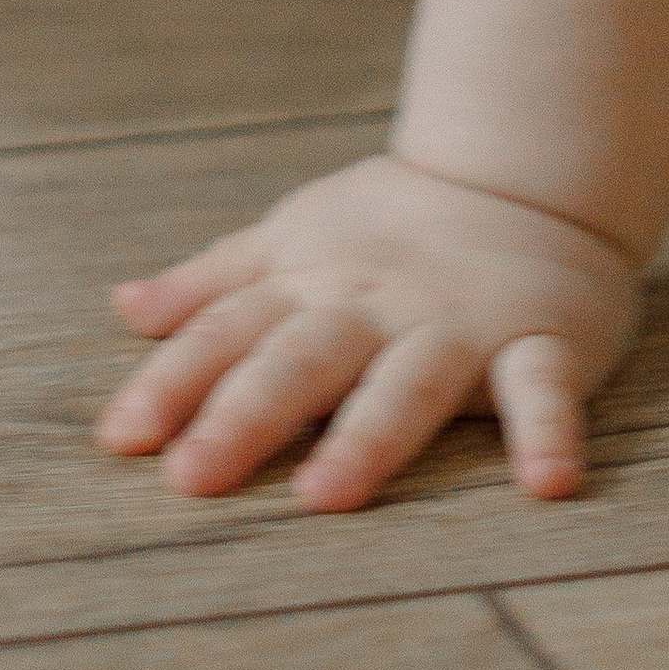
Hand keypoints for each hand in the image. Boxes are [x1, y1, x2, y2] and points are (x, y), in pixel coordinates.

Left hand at [98, 152, 640, 511]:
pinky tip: (547, 485)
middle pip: (302, 358)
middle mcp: (376, 304)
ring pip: (407, 380)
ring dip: (368, 435)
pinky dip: (548, 432)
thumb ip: (214, 283)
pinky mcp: (543, 339)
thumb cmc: (392, 228)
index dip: (174, 381)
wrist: (526, 174)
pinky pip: (544, 388)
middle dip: (245, 414)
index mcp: (312, 282)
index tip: (120, 437)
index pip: (230, 330)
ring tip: (325, 496)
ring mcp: (458, 322)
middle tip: (189, 477)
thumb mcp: (294, 238)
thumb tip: (125, 310)